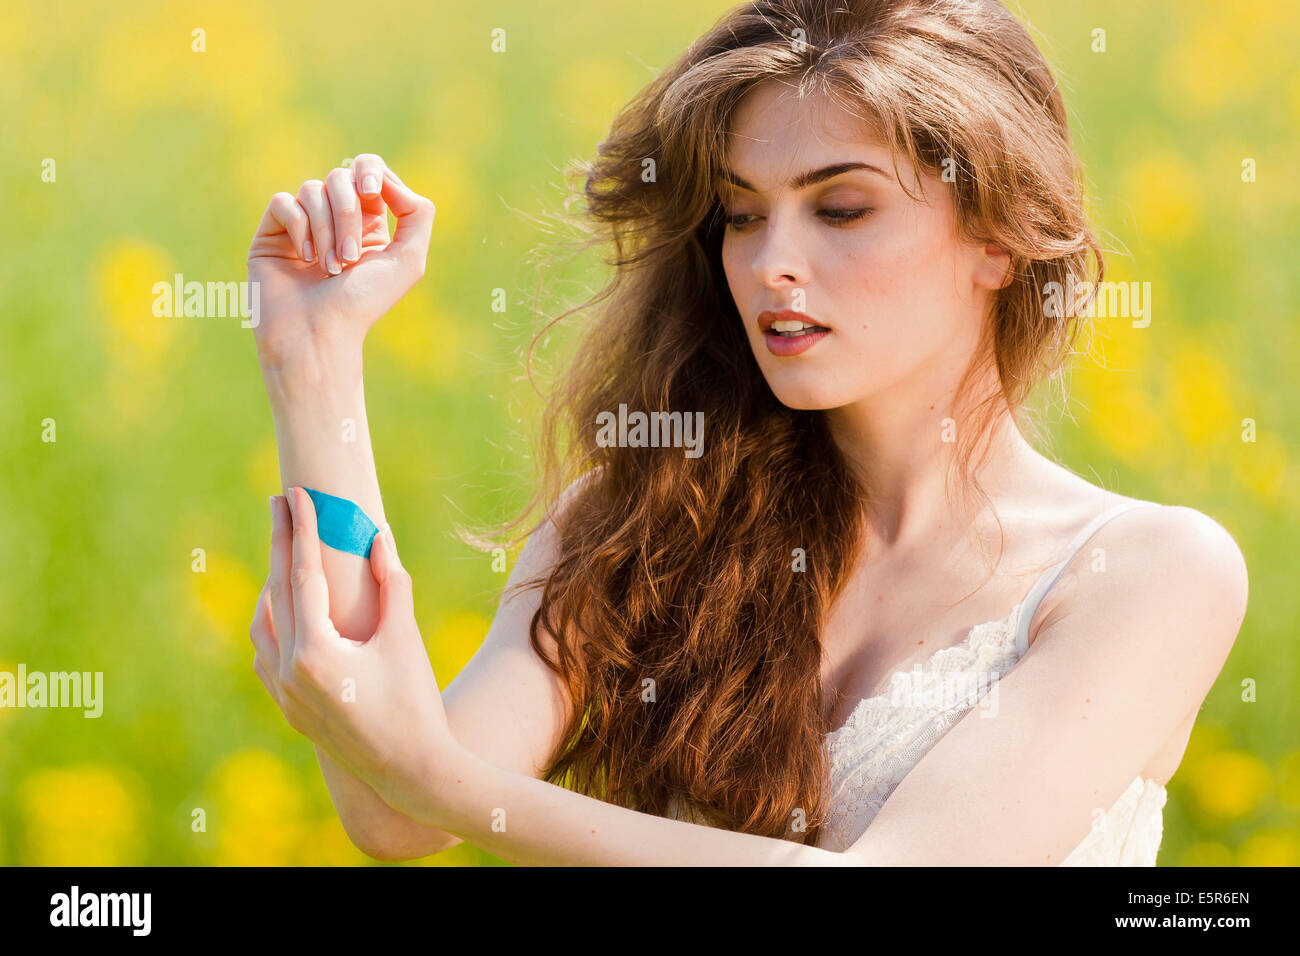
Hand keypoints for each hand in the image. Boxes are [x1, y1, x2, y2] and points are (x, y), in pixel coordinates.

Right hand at [247, 154, 435, 365]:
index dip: (370, 172)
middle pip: (341, 178)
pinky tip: (304, 260)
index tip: (372, 193)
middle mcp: (335, 220)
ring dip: (326, 229)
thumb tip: (388, 179)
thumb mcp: (408, 260)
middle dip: (349, 213)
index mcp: (370, 224)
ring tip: (330, 269)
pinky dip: (299, 228)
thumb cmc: (363, 303)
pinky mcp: (272, 232)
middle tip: (350, 257)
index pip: (368, 172)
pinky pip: (284, 203)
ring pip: (312, 189)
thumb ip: (417, 214)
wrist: (317, 333)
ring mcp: (302, 224)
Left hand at [248, 487, 453, 812]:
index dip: (302, 529)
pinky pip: (266, 655)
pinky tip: (284, 610)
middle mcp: (288, 671)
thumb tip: (378, 534)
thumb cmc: (416, 702)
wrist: (412, 772)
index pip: (301, 575)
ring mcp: (284, 693)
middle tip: (281, 501)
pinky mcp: (290, 709)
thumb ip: (391, 583)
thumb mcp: (404, 638)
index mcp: (314, 652)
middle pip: (275, 591)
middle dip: (278, 543)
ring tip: (283, 551)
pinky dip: (271, 625)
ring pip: (262, 625)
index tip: (300, 493)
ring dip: (271, 584)